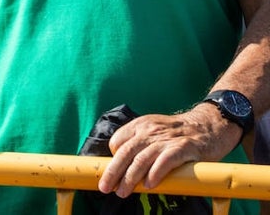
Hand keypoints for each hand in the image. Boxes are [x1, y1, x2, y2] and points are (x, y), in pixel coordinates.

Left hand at [97, 103, 242, 196]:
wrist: (210, 124)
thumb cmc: (180, 133)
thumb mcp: (155, 130)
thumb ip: (141, 142)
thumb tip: (125, 165)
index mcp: (141, 125)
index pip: (118, 142)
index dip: (112, 160)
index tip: (110, 175)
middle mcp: (150, 131)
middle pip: (125, 152)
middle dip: (112, 172)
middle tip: (105, 187)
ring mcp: (166, 139)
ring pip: (141, 159)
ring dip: (130, 178)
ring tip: (123, 191)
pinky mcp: (183, 148)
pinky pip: (165, 161)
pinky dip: (155, 174)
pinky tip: (150, 185)